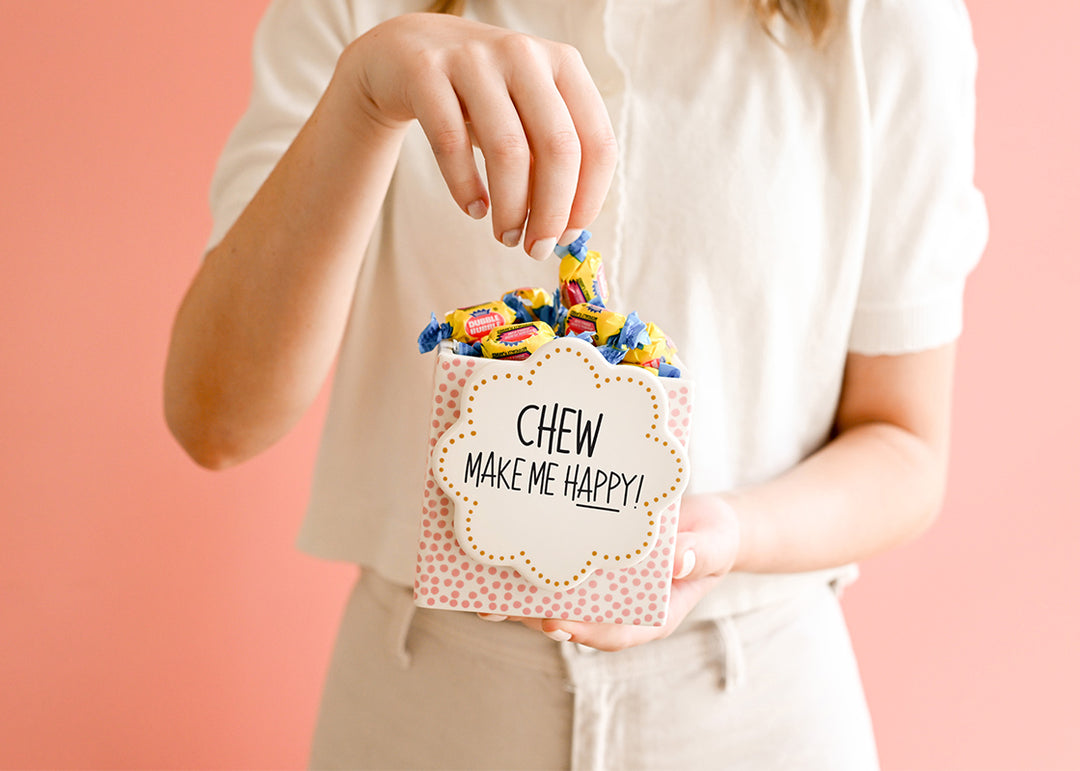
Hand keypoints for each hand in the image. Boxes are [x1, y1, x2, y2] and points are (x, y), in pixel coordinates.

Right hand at [340, 13, 617, 259]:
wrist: (406, 51)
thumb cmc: (482, 97)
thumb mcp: (526, 113)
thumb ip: (550, 159)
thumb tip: (566, 229)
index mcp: (565, 64)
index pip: (597, 142)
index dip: (588, 199)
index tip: (569, 237)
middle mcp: (525, 55)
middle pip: (557, 148)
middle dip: (551, 212)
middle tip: (537, 249)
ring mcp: (474, 59)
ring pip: (507, 149)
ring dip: (510, 208)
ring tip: (506, 237)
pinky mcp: (427, 72)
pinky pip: (451, 143)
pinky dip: (465, 187)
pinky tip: (474, 209)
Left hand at [494, 494, 740, 650]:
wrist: (705, 526)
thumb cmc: (711, 539)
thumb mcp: (715, 544)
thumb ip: (700, 554)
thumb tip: (678, 561)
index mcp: (653, 615)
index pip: (615, 633)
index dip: (584, 632)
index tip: (555, 623)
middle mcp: (620, 610)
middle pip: (575, 621)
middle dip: (535, 617)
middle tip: (500, 609)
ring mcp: (602, 592)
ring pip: (558, 602)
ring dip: (522, 600)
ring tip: (483, 593)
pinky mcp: (588, 568)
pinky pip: (558, 575)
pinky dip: (532, 569)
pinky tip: (501, 558)